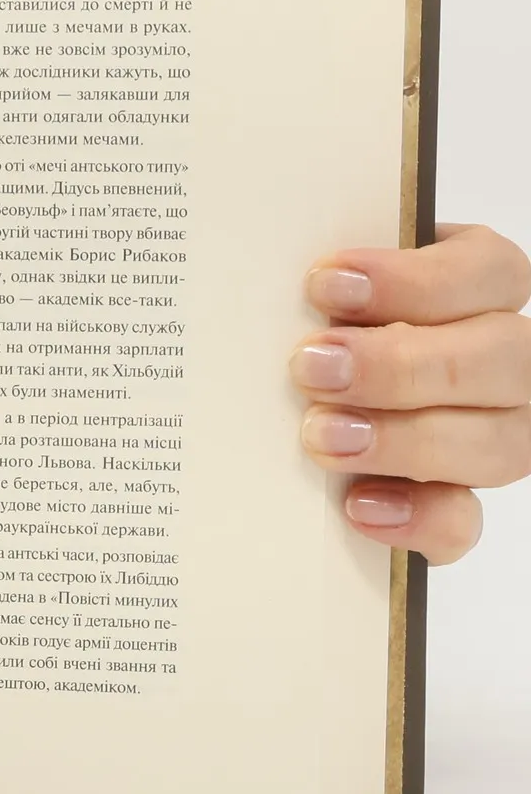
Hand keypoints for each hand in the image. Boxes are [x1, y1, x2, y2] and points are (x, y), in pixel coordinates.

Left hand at [293, 224, 530, 562]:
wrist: (306, 399)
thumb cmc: (323, 328)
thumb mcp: (332, 299)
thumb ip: (333, 293)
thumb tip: (287, 288)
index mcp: (480, 291)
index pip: (488, 272)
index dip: (414, 280)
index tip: (324, 285)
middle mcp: (506, 364)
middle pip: (501, 359)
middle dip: (399, 364)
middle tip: (312, 368)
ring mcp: (496, 436)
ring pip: (495, 445)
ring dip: (404, 441)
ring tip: (322, 436)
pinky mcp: (460, 502)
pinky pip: (463, 521)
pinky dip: (414, 516)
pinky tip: (357, 505)